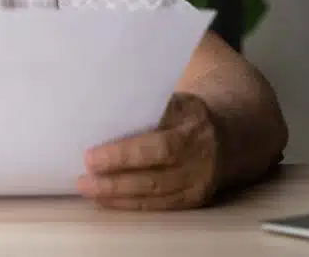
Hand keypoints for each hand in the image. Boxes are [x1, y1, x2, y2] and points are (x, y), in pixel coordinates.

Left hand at [78, 93, 220, 210]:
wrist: (225, 136)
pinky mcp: (195, 200)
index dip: (123, 155)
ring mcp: (199, 183)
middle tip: (83, 180)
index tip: (91, 157)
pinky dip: (131, 204)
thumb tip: (100, 114)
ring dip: (118, 196)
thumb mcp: (174, 101)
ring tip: (88, 190)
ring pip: (155, 195)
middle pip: (154, 177)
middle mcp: (200, 158)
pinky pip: (159, 206)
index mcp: (194, 127)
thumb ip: (144, 108)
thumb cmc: (184, 115)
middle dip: (115, 181)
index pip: (158, 146)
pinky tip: (107, 200)